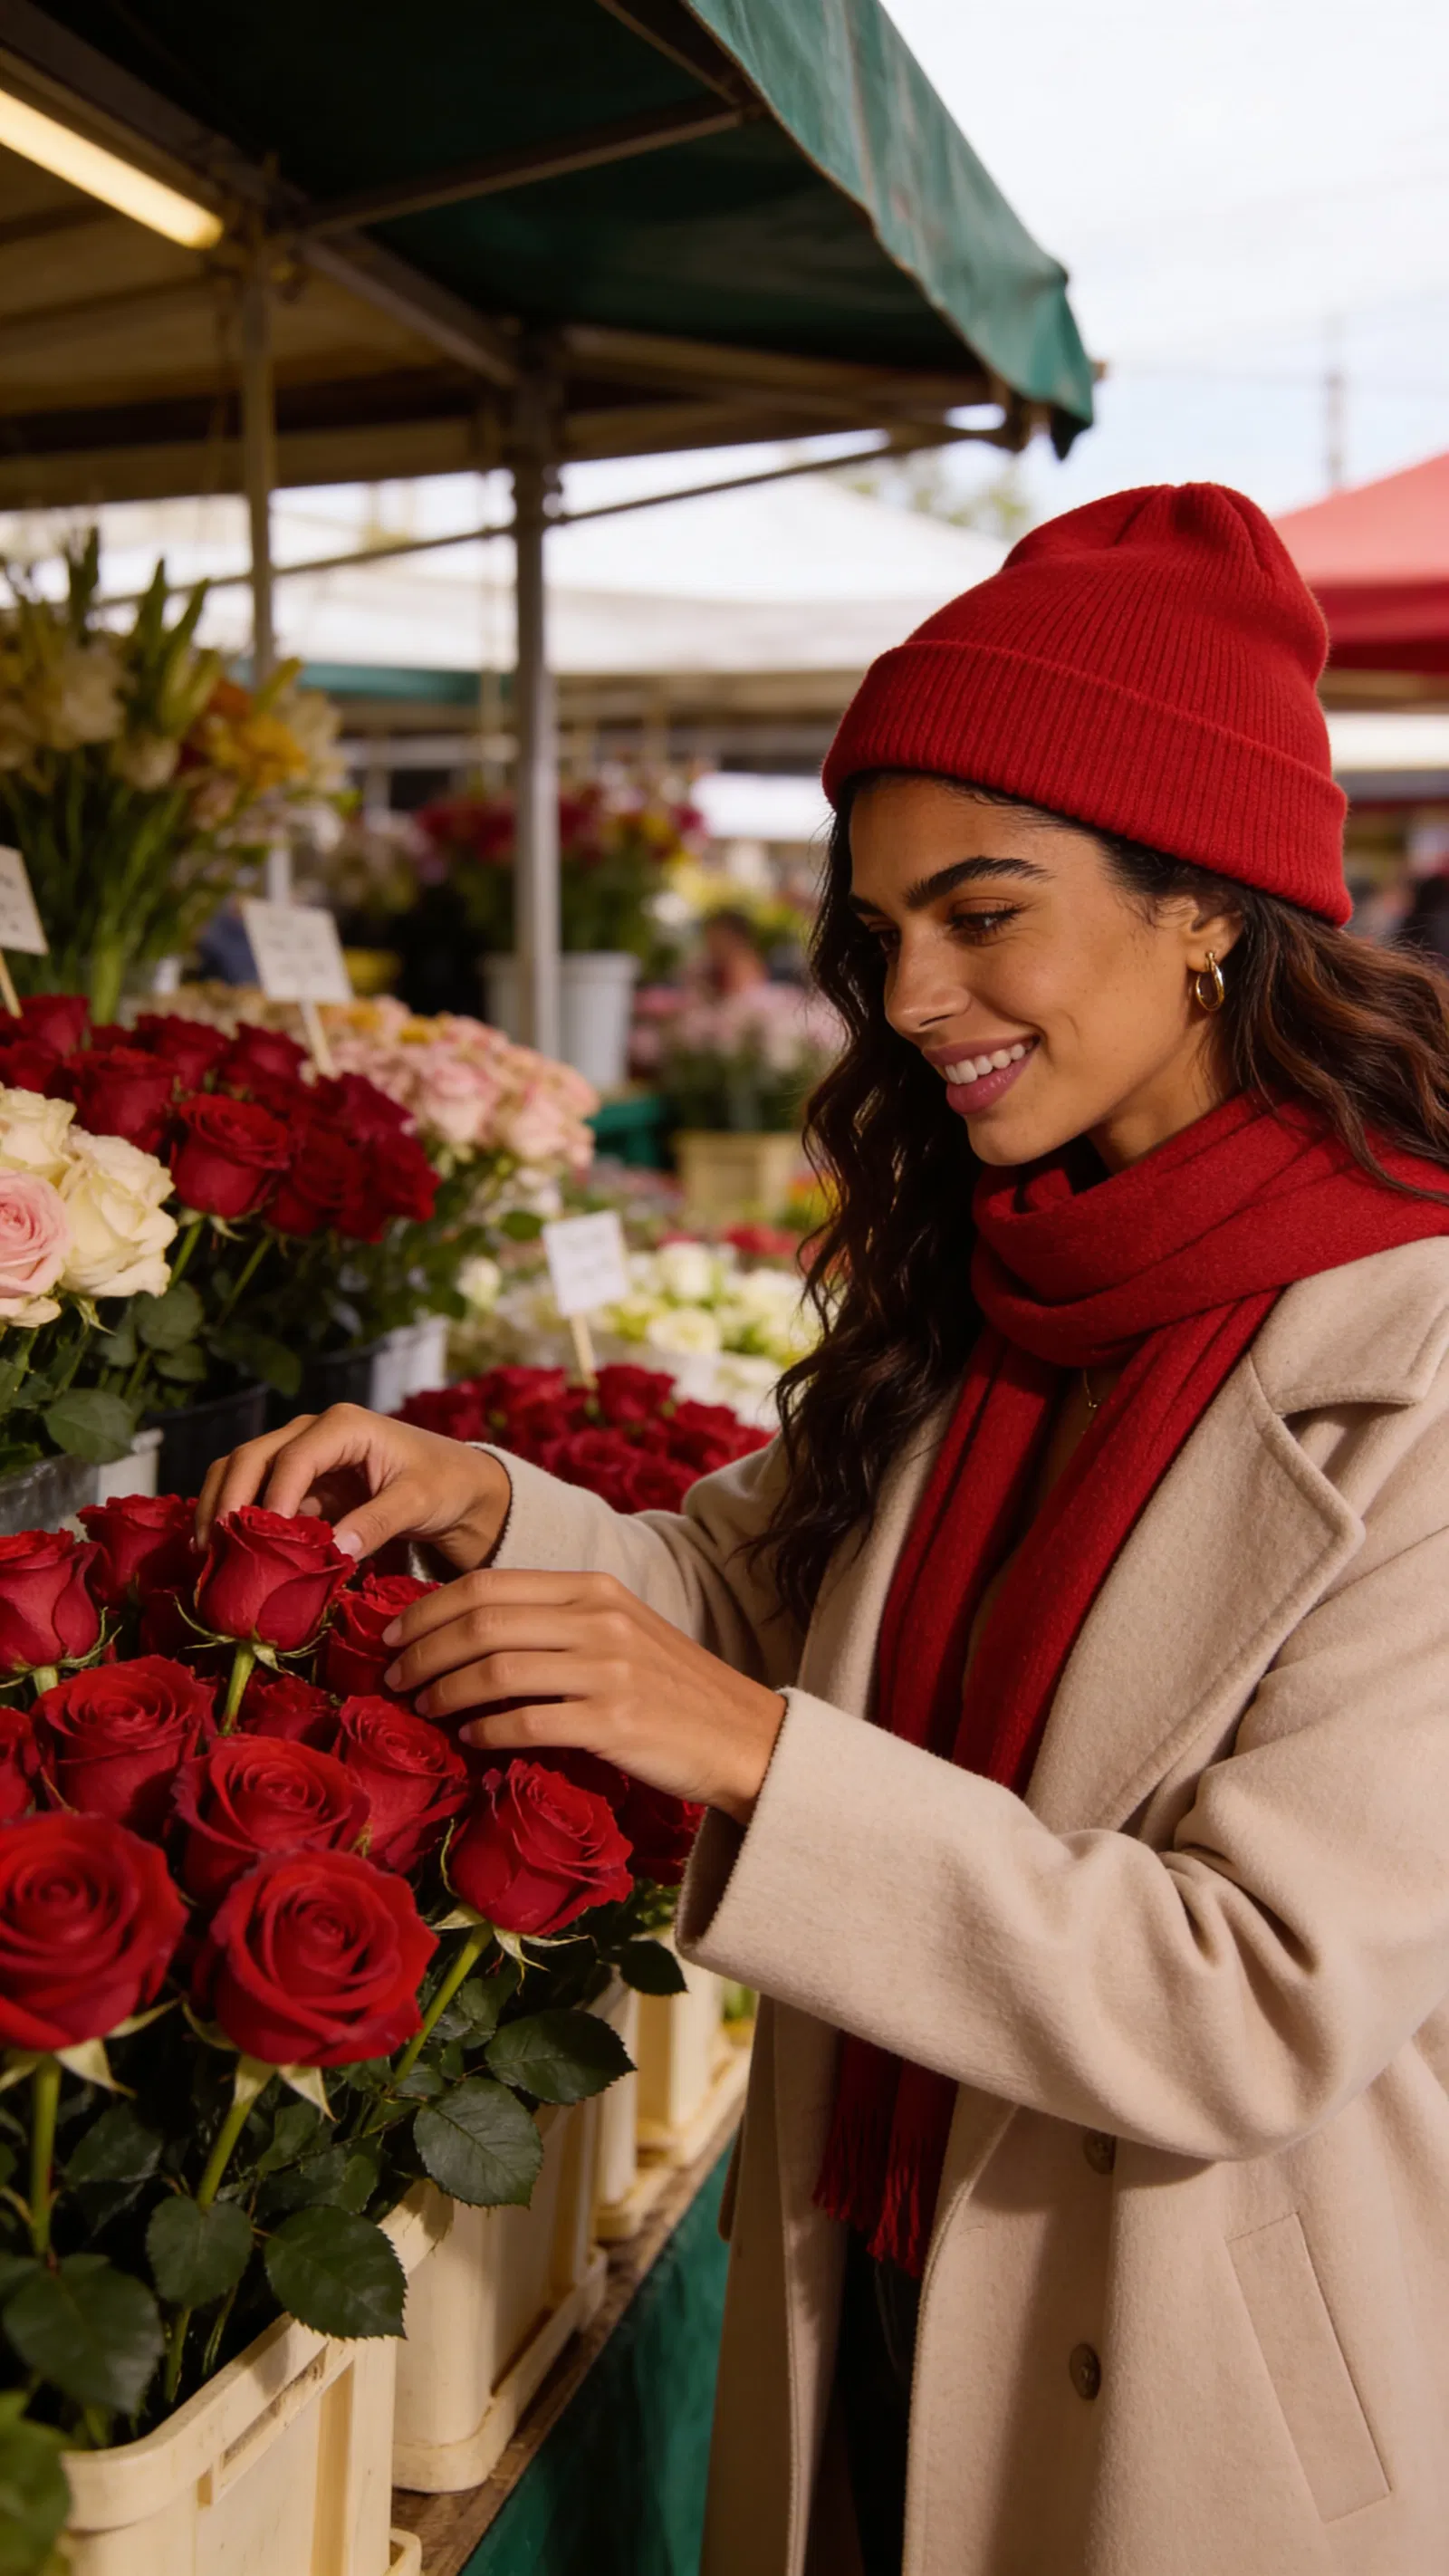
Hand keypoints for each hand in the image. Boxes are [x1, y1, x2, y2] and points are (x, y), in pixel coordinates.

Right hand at [196, 1405, 511, 1570]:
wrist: (456, 1485)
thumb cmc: (443, 1483)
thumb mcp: (418, 1501)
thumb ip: (376, 1523)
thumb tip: (331, 1551)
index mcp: (343, 1426)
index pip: (292, 1458)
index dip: (269, 1498)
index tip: (256, 1540)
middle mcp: (313, 1432)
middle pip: (250, 1457)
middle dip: (225, 1500)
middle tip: (211, 1548)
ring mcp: (301, 1456)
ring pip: (241, 1472)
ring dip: (220, 1508)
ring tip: (205, 1553)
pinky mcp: (299, 1484)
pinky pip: (256, 1497)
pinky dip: (237, 1521)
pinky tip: (225, 1554)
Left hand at [382, 1568, 786, 1824]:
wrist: (747, 1736)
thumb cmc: (673, 1690)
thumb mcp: (619, 1633)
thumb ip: (556, 1624)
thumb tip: (468, 1635)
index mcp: (594, 1589)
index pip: (487, 1584)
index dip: (427, 1609)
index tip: (392, 1635)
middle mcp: (598, 1619)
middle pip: (480, 1622)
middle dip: (421, 1650)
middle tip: (390, 1677)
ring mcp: (607, 1669)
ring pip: (493, 1671)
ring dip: (442, 1692)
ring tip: (420, 1708)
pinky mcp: (613, 1722)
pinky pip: (524, 1722)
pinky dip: (484, 1731)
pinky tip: (469, 1740)